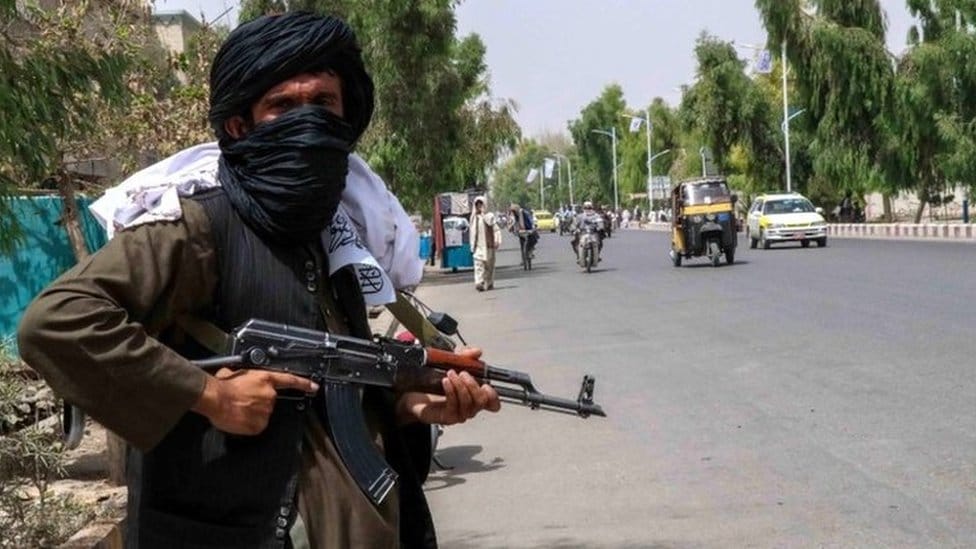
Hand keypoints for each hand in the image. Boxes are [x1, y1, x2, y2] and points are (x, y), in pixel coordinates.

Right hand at [192, 368, 318, 434]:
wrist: (216, 399)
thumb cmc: (223, 386)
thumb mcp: (234, 372)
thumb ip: (245, 376)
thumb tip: (239, 377)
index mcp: (265, 379)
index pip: (290, 380)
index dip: (304, 384)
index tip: (313, 387)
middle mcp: (269, 395)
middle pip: (269, 401)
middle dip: (258, 402)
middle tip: (242, 401)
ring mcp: (266, 411)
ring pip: (263, 414)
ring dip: (253, 413)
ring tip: (238, 409)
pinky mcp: (259, 425)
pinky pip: (257, 425)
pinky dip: (249, 424)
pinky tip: (239, 418)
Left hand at [396, 348, 500, 425]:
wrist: (413, 393)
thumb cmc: (434, 381)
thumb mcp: (451, 363)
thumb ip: (465, 356)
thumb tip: (477, 351)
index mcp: (474, 396)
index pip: (493, 403)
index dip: (493, 396)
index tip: (486, 384)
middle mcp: (470, 407)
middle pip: (482, 401)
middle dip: (473, 385)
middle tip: (462, 373)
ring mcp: (459, 414)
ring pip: (469, 404)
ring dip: (461, 387)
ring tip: (450, 374)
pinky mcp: (447, 417)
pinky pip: (454, 406)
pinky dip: (452, 392)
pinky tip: (446, 382)